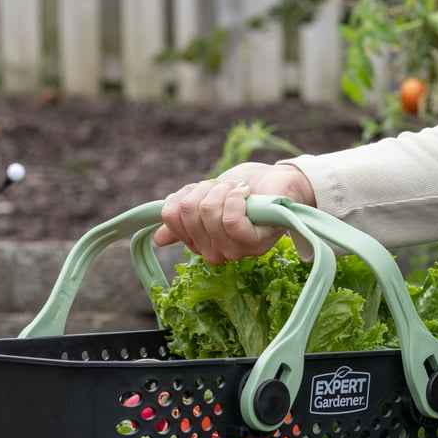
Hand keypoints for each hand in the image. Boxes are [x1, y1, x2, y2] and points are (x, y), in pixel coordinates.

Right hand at [153, 162, 315, 263]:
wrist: (280, 184)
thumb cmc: (245, 192)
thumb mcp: (208, 201)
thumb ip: (184, 220)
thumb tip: (158, 239)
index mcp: (199, 242)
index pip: (172, 216)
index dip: (185, 193)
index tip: (204, 189)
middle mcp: (214, 253)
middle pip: (188, 212)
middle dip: (206, 189)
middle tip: (226, 188)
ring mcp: (234, 251)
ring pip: (208, 213)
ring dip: (222, 189)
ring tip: (238, 189)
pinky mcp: (253, 243)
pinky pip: (229, 219)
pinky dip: (235, 197)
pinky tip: (244, 192)